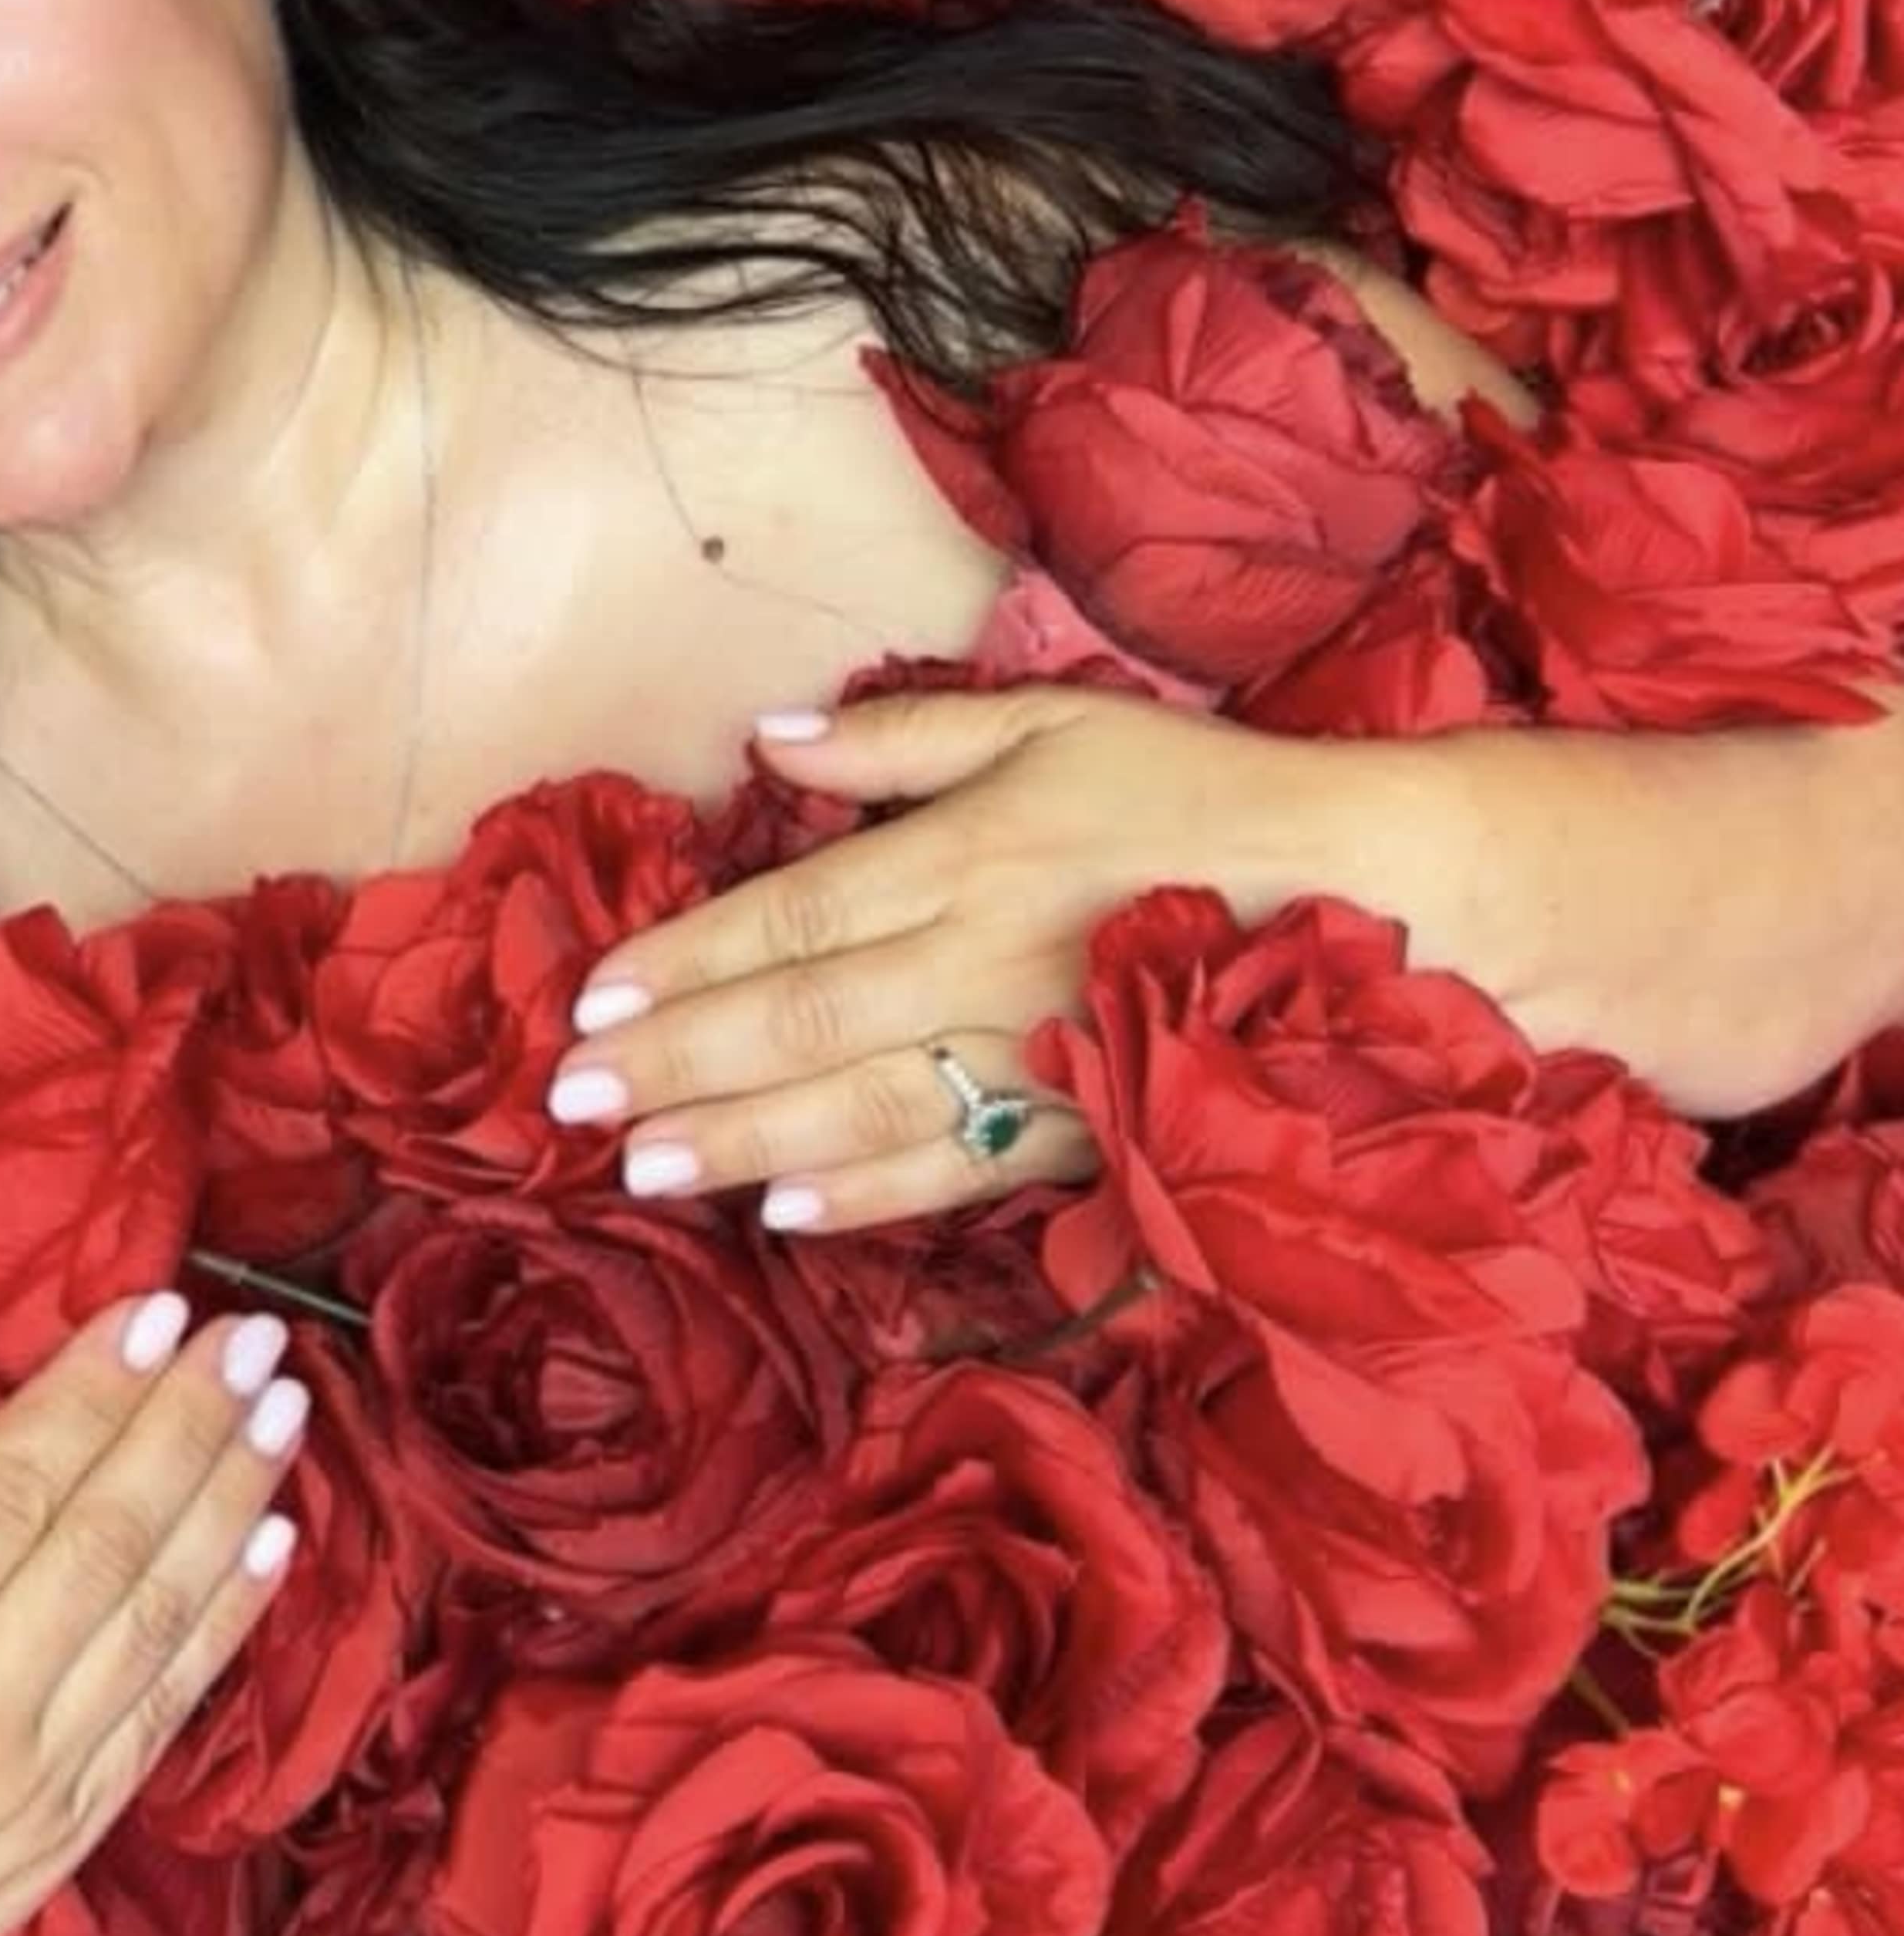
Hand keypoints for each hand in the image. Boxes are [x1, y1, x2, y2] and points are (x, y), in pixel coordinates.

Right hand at [0, 1286, 310, 1935]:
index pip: (7, 1489)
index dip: (90, 1392)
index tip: (155, 1308)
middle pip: (103, 1539)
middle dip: (186, 1422)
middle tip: (250, 1330)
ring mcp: (33, 1781)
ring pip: (156, 1615)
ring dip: (231, 1500)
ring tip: (285, 1404)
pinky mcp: (71, 1833)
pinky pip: (168, 1707)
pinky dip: (229, 1619)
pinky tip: (272, 1540)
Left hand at [547, 684, 1353, 1232]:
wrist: (1362, 895)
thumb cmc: (1199, 794)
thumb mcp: (1055, 722)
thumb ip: (906, 733)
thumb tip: (767, 736)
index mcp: (968, 855)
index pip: (793, 916)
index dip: (685, 957)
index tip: (593, 994)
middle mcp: (983, 961)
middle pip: (800, 1022)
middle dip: (677, 1061)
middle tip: (573, 1098)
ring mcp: (1033, 1056)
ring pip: (859, 1109)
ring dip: (743, 1140)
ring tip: (645, 1163)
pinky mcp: (1083, 1128)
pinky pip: (954, 1171)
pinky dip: (866, 1198)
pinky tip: (785, 1213)